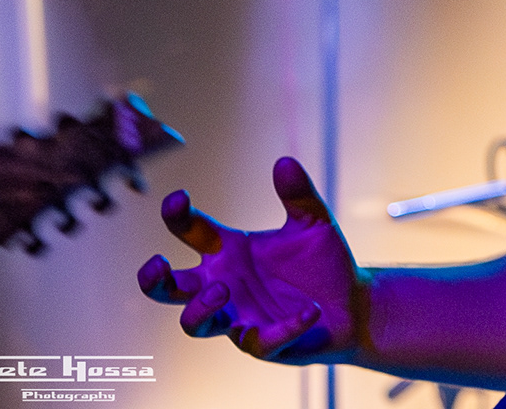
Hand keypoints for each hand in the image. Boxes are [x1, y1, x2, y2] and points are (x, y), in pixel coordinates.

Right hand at [138, 157, 367, 363]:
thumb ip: (299, 195)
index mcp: (229, 252)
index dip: (178, 216)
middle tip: (157, 264)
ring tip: (222, 289)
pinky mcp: (262, 343)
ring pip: (195, 324)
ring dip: (200, 308)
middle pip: (169, 289)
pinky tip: (310, 311)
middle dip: (154, 279)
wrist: (352, 304)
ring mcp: (239, 317)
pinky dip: (283, 327)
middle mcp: (224, 286)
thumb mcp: (314, 223)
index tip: (178, 198)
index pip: (191, 232)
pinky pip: (260, 340)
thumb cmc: (321, 264)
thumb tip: (284, 161)